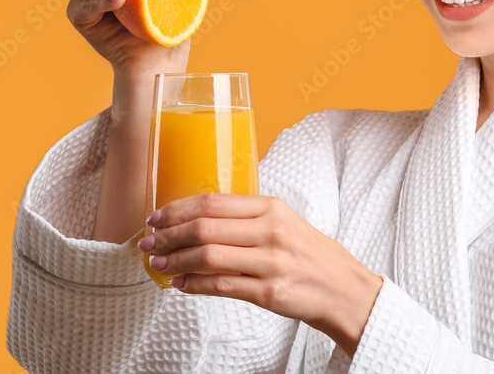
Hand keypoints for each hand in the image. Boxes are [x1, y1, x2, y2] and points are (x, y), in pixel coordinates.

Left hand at [138, 192, 383, 356]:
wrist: (343, 289)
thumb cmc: (311, 255)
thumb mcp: (285, 223)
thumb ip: (248, 218)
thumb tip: (199, 219)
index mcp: (272, 208)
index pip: (213, 202)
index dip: (178, 209)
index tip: (157, 216)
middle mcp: (271, 231)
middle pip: (205, 228)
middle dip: (169, 235)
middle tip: (149, 241)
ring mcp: (270, 262)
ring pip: (208, 257)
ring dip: (176, 260)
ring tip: (159, 264)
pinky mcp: (269, 292)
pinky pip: (221, 286)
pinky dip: (194, 285)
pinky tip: (181, 283)